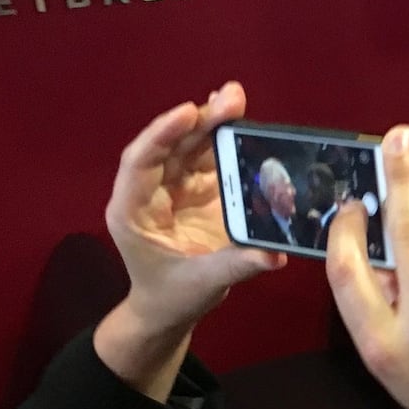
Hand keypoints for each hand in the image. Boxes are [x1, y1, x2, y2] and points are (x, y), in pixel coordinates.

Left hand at [93, 82, 284, 400]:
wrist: (168, 310)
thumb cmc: (173, 297)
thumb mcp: (203, 283)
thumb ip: (238, 265)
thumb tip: (276, 254)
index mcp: (132, 212)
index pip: (140, 162)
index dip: (162, 135)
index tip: (188, 112)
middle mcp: (149, 192)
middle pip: (169, 147)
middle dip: (198, 120)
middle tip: (231, 98)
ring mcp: (173, 189)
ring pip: (188, 146)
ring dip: (212, 122)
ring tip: (238, 99)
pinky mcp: (196, 191)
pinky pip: (208, 159)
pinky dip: (224, 140)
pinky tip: (242, 122)